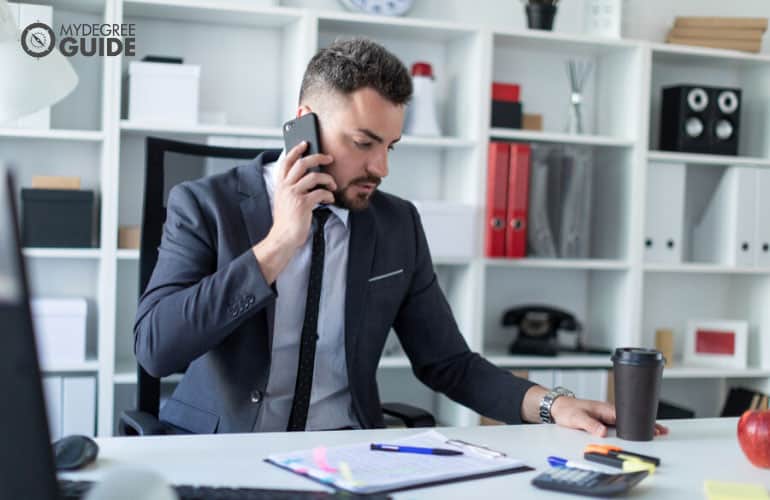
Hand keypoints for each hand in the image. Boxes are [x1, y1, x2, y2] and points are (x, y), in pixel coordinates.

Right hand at [252, 142, 334, 282]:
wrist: (283, 238)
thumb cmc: (287, 221)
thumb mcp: (285, 201)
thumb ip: (292, 188)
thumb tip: (309, 178)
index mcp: (281, 185)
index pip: (286, 162)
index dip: (295, 150)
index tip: (305, 144)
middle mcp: (285, 187)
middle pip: (302, 163)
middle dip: (317, 157)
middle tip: (328, 158)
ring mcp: (294, 195)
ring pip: (314, 176)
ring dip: (327, 179)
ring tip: (332, 185)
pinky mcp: (303, 204)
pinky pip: (320, 193)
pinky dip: (328, 195)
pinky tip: (329, 199)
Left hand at [550, 396, 669, 437]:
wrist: (559, 406)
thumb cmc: (568, 410)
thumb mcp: (578, 419)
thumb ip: (590, 425)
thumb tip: (603, 432)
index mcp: (606, 409)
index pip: (629, 416)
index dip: (642, 422)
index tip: (654, 428)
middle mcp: (608, 410)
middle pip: (632, 418)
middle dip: (647, 423)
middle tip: (662, 431)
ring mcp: (607, 414)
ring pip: (628, 419)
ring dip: (640, 424)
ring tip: (656, 431)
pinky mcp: (604, 418)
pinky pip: (621, 422)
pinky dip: (631, 425)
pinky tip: (637, 429)